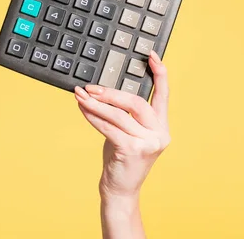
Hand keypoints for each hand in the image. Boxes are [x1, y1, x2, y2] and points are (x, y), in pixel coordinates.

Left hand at [74, 50, 170, 199]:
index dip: (159, 74)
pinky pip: (108, 127)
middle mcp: (159, 134)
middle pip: (136, 102)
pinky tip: (82, 109)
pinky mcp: (132, 150)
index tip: (151, 55)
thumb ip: (125, 114)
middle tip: (90, 87)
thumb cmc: (121, 156)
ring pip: (119, 115)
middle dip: (111, 93)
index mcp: (162, 126)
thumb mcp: (128, 132)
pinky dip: (92, 116)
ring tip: (80, 95)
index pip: (163, 95)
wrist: (120, 188)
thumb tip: (102, 90)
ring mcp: (147, 143)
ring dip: (96, 104)